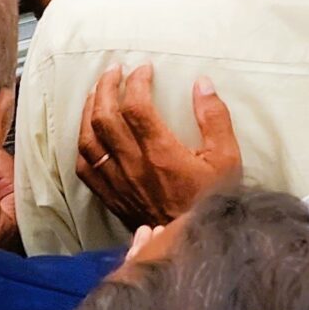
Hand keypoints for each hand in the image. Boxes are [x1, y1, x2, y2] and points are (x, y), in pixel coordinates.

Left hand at [75, 66, 240, 230]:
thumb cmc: (211, 198)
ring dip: (89, 109)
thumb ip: (215, 118)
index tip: (144, 69)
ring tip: (98, 91)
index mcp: (161, 153)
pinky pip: (83, 166)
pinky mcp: (110, 195)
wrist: (190, 240)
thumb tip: (202, 84)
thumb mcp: (227, 158)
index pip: (136, 107)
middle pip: (105, 117)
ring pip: (88, 138)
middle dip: (107, 86)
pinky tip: (88, 129)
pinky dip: (81, 143)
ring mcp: (117, 181)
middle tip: (115, 70)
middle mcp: (133, 165)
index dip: (136, 82)